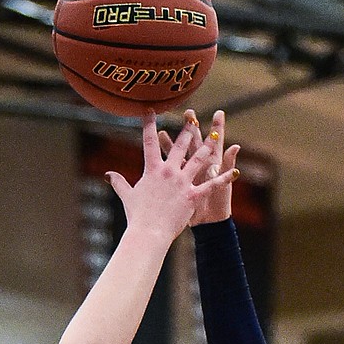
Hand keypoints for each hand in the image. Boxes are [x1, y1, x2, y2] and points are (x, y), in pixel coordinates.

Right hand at [105, 112, 235, 244]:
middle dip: (187, 129)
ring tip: (215, 133)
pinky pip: (211, 184)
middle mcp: (168, 171)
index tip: (150, 110)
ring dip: (208, 145)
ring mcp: (182, 182)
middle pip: (180, 145)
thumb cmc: (137, 216)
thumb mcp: (127, 196)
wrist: (148, 233)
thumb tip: (108, 175)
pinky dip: (224, 178)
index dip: (149, 124)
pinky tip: (236, 172)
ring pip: (198, 159)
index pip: (150, 141)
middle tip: (192, 117)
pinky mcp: (193, 195)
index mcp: (152, 169)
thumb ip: (119, 182)